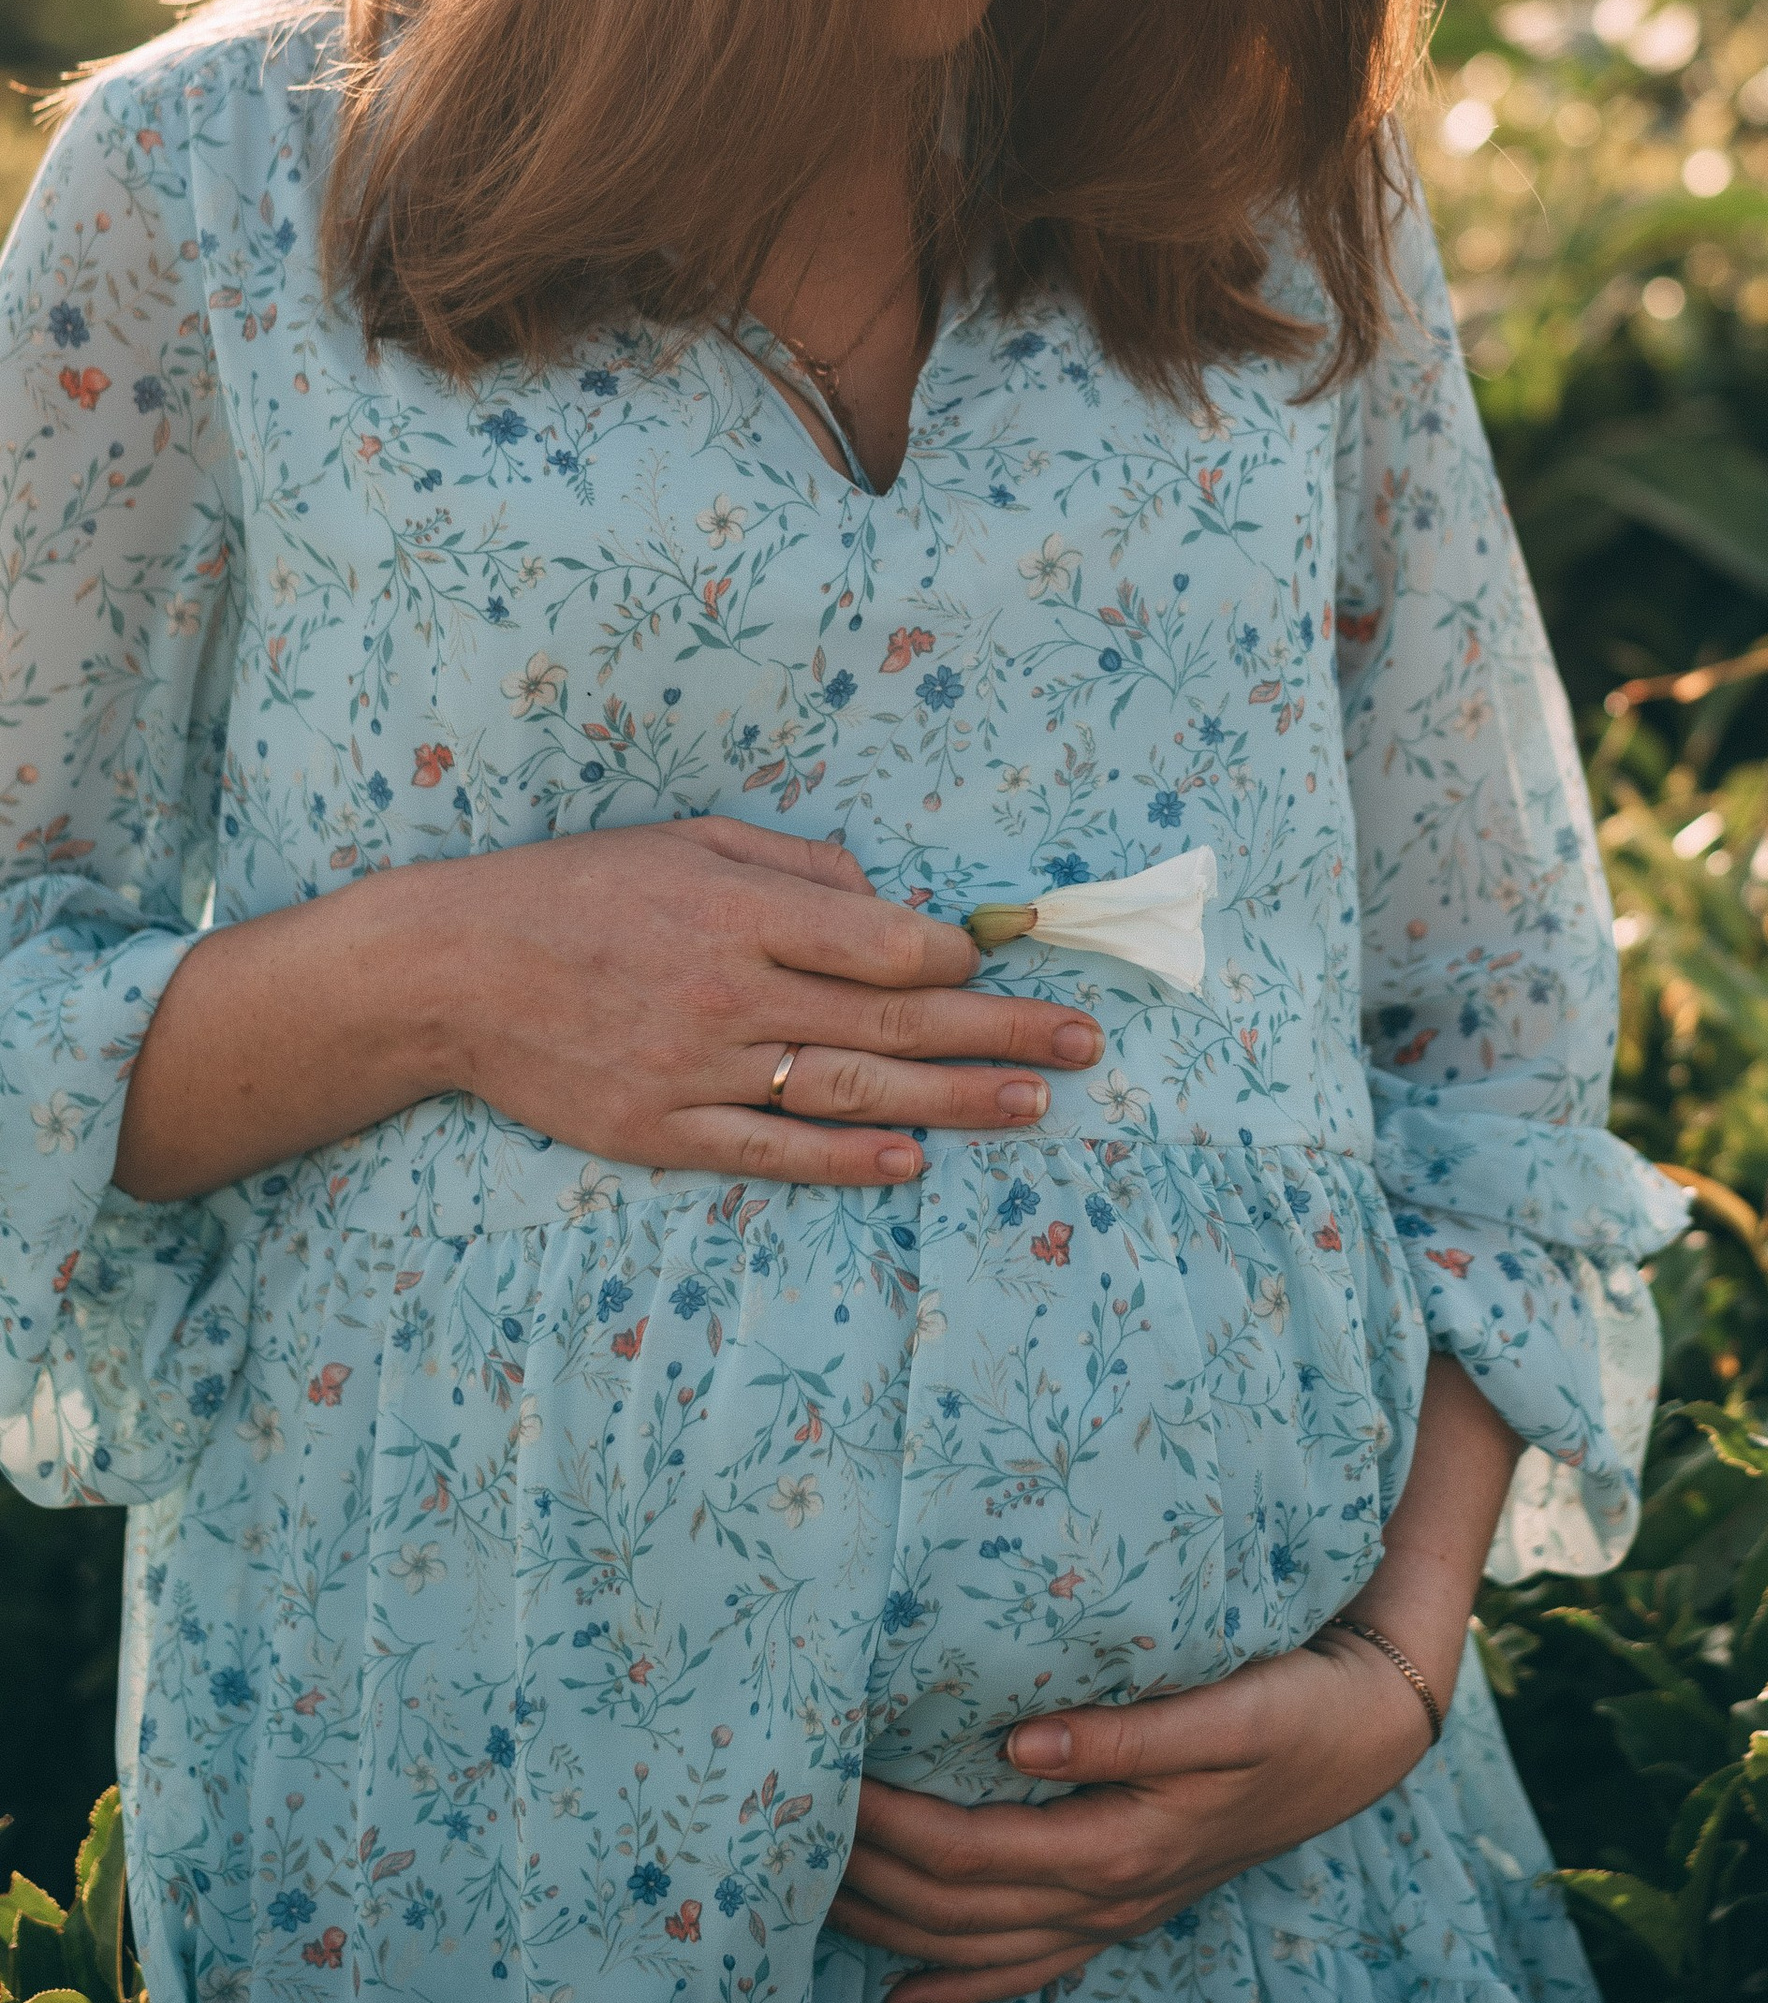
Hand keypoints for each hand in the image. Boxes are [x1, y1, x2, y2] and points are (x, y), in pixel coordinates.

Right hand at [116, 813, 1098, 1202]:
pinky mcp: (662, 1130)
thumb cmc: (577, 889)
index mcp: (740, 912)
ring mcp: (697, 1069)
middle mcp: (730, 993)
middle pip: (892, 1024)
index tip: (995, 967)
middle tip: (1083, 1044)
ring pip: (851, 1093)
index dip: (952, 960)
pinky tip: (912, 1162)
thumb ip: (795, 867)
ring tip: (1033, 1105)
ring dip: (954, 1102)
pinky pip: (772, 1151)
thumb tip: (888, 901)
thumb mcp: (688, 841)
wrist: (449, 971)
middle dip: (1001, 1033)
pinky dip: (846, 1161)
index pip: (881, 943)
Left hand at [827, 1633, 1436, 2002]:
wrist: (1362, 1740)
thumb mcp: (1221, 1709)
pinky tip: (905, 1999)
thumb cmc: (1291, 1707)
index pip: (967, 1852)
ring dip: (891, 1928)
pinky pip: (1027, 1969)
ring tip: (810, 1899)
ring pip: (976, 1946)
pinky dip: (961, 1987)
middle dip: (864, 1874)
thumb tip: (1017, 1743)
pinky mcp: (1126, 1908)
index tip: (820, 1783)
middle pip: (954, 1908)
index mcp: (1116, 1848)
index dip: (887, 1827)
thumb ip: (1121, 1732)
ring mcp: (1115, 1914)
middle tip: (781, 1828)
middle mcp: (1105, 1899)